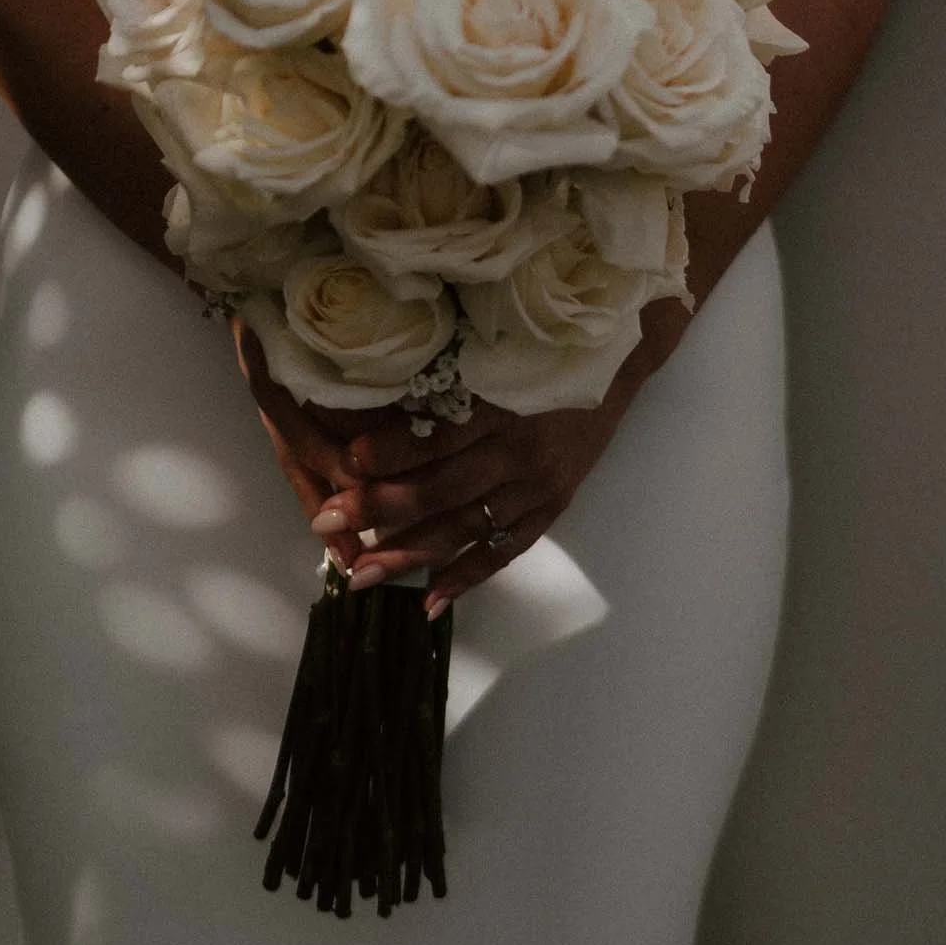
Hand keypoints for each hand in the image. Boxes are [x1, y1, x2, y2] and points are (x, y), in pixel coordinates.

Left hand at [232, 309, 648, 614]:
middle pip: (442, 490)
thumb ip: (448, 373)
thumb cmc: (544, 342)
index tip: (343, 462)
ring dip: (410, 555)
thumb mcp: (498, 347)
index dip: (390, 451)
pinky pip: (507, 550)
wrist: (618, 357)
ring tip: (361, 576)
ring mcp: (539, 485)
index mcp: (502, 403)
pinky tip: (430, 602)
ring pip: (466, 528)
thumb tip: (376, 391)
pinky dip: (468, 577)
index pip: (437, 437)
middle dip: (380, 509)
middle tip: (327, 522)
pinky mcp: (555, 505)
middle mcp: (520, 451)